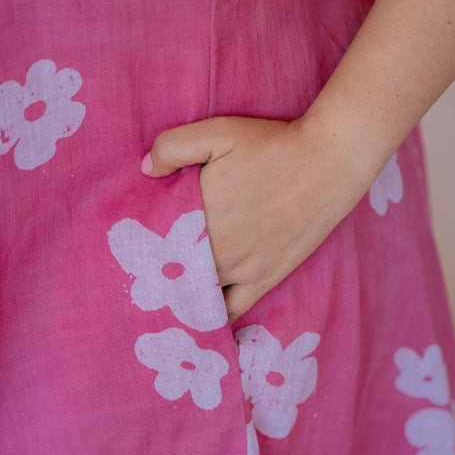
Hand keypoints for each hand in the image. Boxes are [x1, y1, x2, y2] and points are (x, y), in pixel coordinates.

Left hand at [141, 116, 371, 321]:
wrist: (328, 162)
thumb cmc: (272, 144)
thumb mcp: (218, 132)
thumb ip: (173, 146)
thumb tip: (145, 170)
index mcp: (196, 218)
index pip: (153, 246)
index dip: (138, 252)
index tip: (125, 255)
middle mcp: (216, 251)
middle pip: (172, 277)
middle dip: (155, 280)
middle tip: (139, 283)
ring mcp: (242, 269)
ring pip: (197, 299)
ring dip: (179, 301)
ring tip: (164, 302)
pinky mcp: (266, 278)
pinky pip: (232, 311)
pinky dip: (213, 319)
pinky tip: (201, 323)